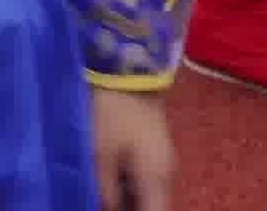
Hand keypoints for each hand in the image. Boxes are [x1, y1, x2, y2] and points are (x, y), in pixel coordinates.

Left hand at [89, 86, 173, 210]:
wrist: (130, 70)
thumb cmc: (114, 114)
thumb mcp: (100, 156)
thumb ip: (106, 191)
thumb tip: (107, 210)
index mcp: (156, 180)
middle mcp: (166, 174)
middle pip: (153, 207)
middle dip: (130, 209)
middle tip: (104, 203)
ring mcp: (162, 160)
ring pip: (148, 195)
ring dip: (130, 200)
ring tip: (105, 196)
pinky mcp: (155, 149)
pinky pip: (146, 180)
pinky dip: (131, 187)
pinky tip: (111, 182)